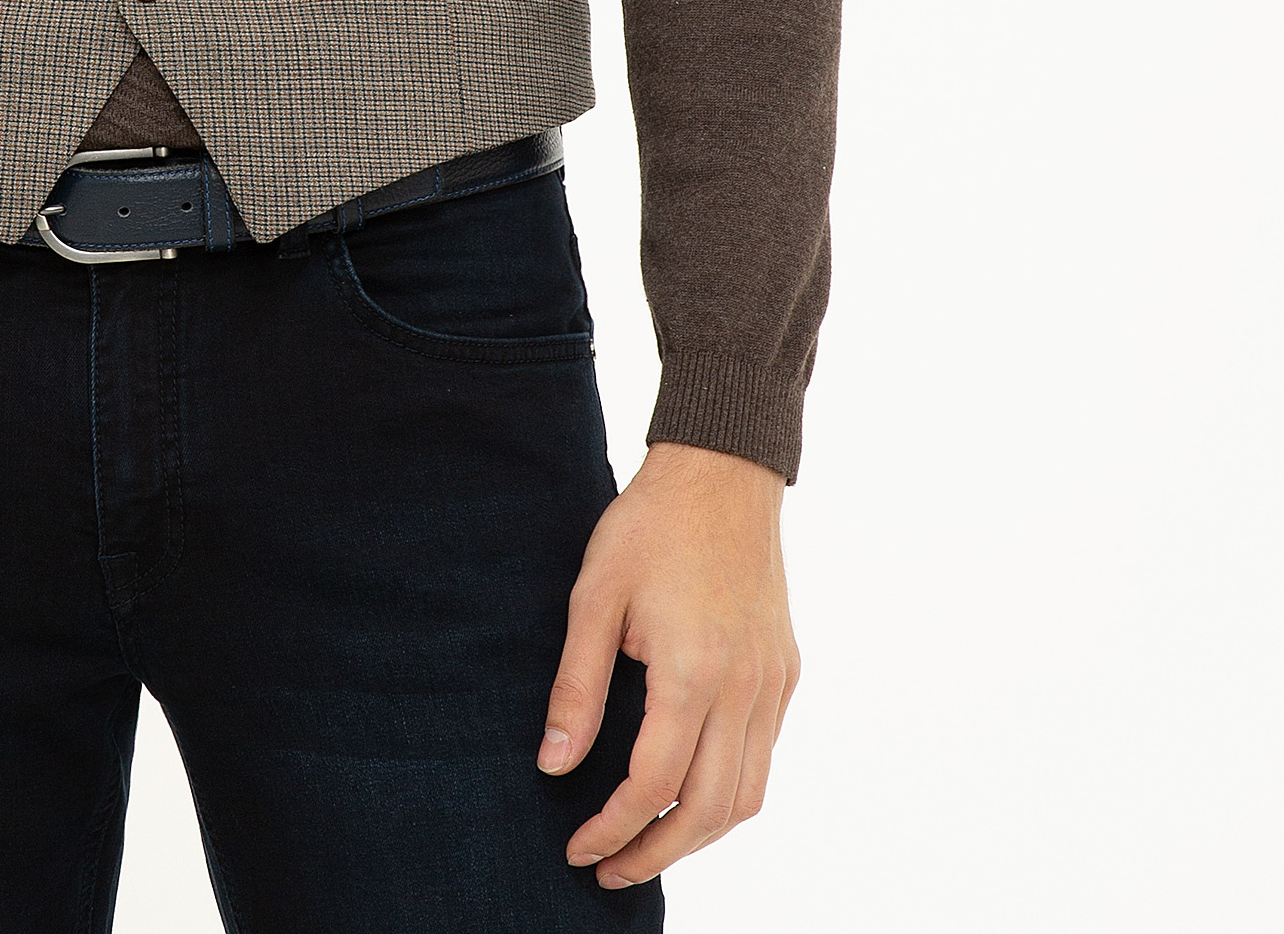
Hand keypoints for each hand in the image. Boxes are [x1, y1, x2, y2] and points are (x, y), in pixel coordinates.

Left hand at [538, 441, 797, 889]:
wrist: (722, 471)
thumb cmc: (650, 526)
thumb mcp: (594, 596)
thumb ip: (577, 685)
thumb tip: (553, 764)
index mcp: (693, 672)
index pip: (653, 787)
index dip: (613, 829)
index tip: (578, 848)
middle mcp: (744, 690)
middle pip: (709, 812)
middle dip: (656, 854)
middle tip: (609, 869)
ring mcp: (773, 683)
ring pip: (748, 796)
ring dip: (699, 836)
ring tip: (650, 846)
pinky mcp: (786, 671)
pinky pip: (764, 758)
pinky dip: (730, 793)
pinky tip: (692, 791)